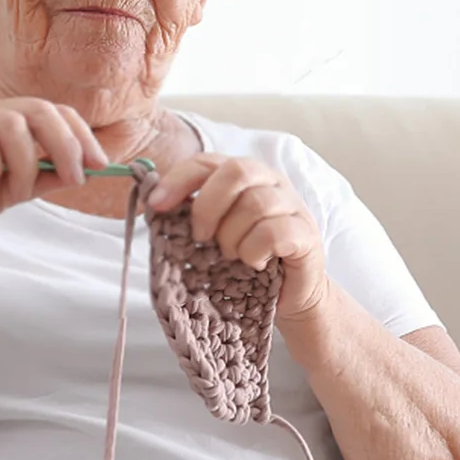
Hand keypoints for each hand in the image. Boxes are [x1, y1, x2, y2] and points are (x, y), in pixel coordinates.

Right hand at [0, 98, 108, 242]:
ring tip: (14, 189)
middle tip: (73, 178)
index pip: (55, 112)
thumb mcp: (14, 191)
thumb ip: (44, 178)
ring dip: (24, 162)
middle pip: (38, 110)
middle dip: (65, 145)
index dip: (81, 135)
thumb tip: (85, 171)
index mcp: (9, 121)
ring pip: (10, 125)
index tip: (100, 165)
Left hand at [147, 154, 328, 320]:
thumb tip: (153, 201)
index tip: (157, 205)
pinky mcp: (306, 234)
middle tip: (201, 237)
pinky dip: (254, 251)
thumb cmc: (246, 262)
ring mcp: (293, 207)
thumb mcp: (213, 234)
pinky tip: (254, 262)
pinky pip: (273, 232)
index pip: (208, 161)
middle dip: (208, 207)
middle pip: (237, 171)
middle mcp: (272, 183)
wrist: (288, 298)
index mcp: (245, 177)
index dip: (178, 179)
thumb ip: (190, 213)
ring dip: (232, 237)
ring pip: (255, 204)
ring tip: (232, 256)